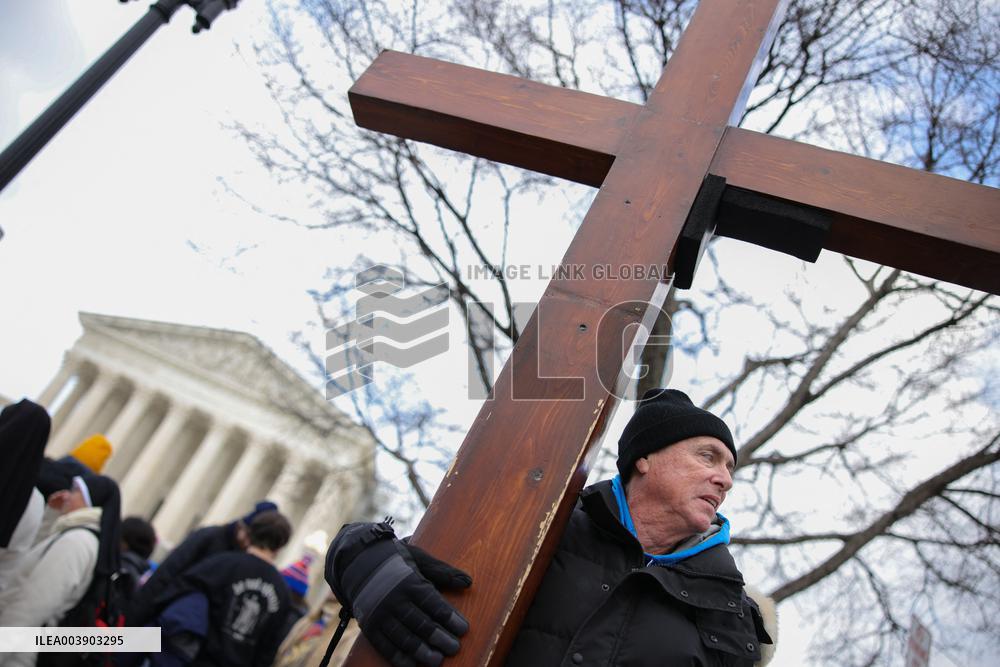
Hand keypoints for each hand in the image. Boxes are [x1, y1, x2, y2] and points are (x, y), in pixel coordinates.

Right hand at [325, 522, 471, 666]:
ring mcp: (381, 614)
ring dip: (421, 651)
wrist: (357, 562)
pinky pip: (384, 645)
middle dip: (439, 637)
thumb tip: (468, 582)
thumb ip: (443, 572)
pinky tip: (411, 665)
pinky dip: (398, 657)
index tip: (464, 629)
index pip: (433, 603)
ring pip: (404, 637)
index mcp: (410, 582)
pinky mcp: (369, 626)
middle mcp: (394, 600)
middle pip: (420, 623)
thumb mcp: (419, 559)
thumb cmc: (395, 560)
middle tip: (454, 648)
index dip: (449, 617)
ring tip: (437, 660)